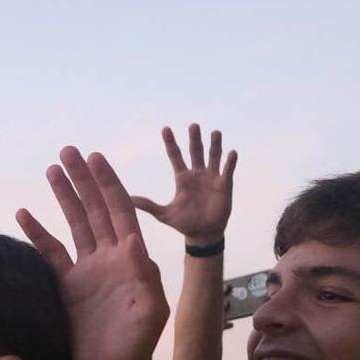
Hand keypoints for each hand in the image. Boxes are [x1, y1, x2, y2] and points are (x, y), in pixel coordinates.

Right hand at [15, 147, 169, 359]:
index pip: (119, 211)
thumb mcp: (149, 310)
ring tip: (50, 169)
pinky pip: (51, 252)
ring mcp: (87, 269)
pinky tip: (23, 213)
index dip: (108, 184)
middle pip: (95, 209)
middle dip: (83, 179)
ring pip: (74, 224)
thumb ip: (143, 277)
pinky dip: (38, 232)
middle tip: (68, 151)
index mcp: (131, 257)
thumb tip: (132, 243)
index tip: (95, 158)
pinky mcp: (67, 284)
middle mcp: (109, 256)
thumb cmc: (136, 344)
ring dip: (63, 196)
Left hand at [131, 124, 236, 244]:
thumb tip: (128, 199)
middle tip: (193, 126)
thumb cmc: (184, 223)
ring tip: (215, 132)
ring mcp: (212, 178)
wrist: (203, 233)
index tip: (165, 129)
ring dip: (215, 145)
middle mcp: (197, 174)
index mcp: (182, 178)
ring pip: (214, 156)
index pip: (175, 156)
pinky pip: (228, 170)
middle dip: (194, 139)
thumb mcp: (163, 214)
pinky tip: (231, 152)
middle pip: (196, 152)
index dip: (171, 143)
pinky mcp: (224, 185)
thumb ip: (148, 205)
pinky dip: (230, 162)